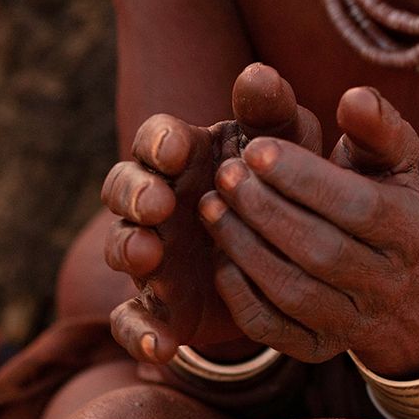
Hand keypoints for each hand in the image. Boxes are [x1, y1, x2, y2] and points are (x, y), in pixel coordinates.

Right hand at [101, 64, 321, 364]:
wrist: (297, 251)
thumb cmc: (285, 176)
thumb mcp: (288, 140)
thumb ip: (274, 108)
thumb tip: (260, 73)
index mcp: (184, 154)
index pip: (154, 139)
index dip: (158, 143)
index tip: (176, 149)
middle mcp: (159, 200)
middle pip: (122, 187)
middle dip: (134, 193)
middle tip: (158, 203)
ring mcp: (154, 252)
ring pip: (121, 247)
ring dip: (129, 249)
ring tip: (150, 255)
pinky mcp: (162, 306)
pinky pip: (134, 321)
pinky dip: (139, 333)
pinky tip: (161, 345)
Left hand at [199, 72, 418, 371]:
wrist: (390, 283)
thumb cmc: (379, 195)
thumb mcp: (387, 156)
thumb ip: (373, 124)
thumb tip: (355, 97)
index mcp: (413, 228)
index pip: (357, 206)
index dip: (303, 178)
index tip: (256, 148)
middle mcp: (390, 282)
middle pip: (322, 251)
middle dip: (266, 209)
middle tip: (225, 174)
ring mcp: (354, 322)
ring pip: (293, 291)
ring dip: (245, 246)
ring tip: (212, 206)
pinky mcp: (318, 349)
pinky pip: (272, 328)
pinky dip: (240, 293)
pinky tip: (220, 255)